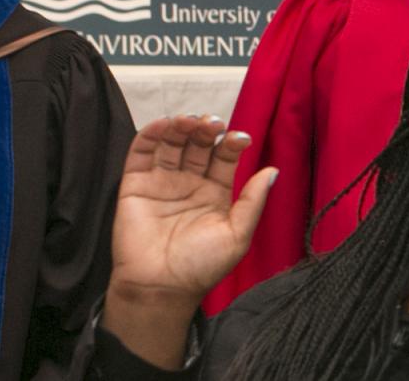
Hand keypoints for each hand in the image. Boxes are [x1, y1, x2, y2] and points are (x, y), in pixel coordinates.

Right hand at [108, 115, 277, 308]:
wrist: (160, 287)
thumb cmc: (201, 266)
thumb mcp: (238, 235)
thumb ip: (253, 201)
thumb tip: (273, 170)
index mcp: (215, 192)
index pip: (224, 156)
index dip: (232, 143)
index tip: (240, 138)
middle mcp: (189, 182)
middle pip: (198, 144)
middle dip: (207, 129)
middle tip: (213, 125)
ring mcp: (162, 181)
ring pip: (172, 142)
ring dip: (181, 126)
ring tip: (190, 122)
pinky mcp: (135, 183)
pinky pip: (141, 152)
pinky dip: (150, 134)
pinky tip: (164, 125)